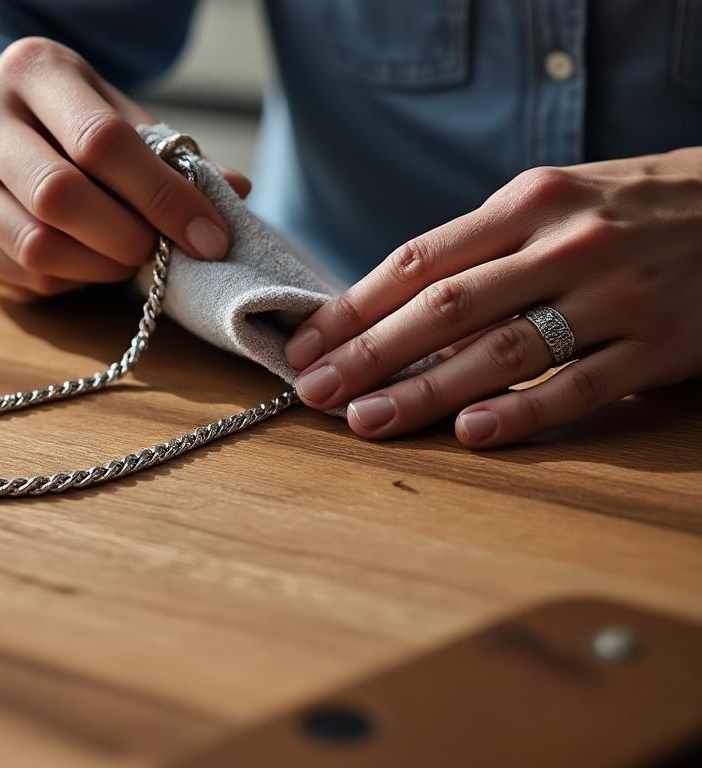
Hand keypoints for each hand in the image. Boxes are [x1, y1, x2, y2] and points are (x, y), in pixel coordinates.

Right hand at [0, 37, 250, 299]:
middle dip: (126, 238)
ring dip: (98, 267)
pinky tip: (84, 263)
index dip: (162, 197)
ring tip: (124, 259)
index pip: (102, 140)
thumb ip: (170, 154)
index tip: (207, 236)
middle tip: (158, 254)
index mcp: (32, 69)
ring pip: (35, 246)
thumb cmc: (66, 123)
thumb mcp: (115, 115)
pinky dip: (67, 281)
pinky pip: (18, 275)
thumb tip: (234, 192)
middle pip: (59, 196)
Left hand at [283, 148, 701, 447]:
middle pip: (445, 307)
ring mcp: (615, 296)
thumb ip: (482, 251)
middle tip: (314, 391)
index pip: (417, 261)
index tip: (305, 345)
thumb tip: (393, 314)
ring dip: (426, 391)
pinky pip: (581, 386)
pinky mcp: (661, 344)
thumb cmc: (630, 209)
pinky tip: (472, 434)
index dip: (353, 308)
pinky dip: (524, 412)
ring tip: (368, 420)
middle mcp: (566, 245)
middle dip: (370, 354)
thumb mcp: (555, 202)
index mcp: (528, 203)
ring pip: (503, 351)